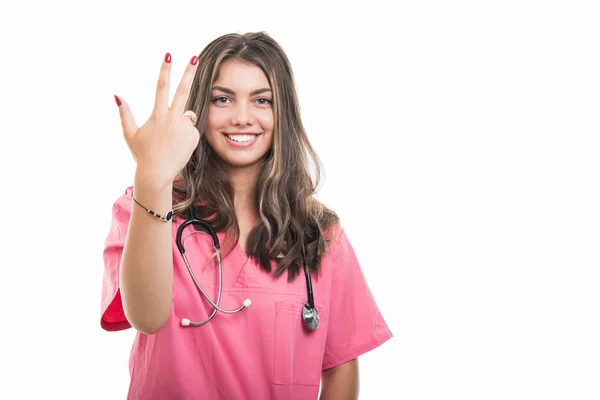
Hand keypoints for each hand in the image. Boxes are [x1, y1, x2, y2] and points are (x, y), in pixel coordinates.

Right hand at [115, 53, 199, 185]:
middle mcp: (172, 118)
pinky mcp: (193, 136)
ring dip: (180, 123)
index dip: (165, 70)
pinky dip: (186, 135)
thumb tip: (116, 96)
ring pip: (186, 116)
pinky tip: (178, 146)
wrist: (157, 173)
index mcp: (157, 114)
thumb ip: (125, 114)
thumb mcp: (130, 134)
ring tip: (171, 140)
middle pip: (183, 90)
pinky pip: (191, 130)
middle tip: (195, 58)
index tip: (169, 56)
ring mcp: (184, 127)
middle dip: (189, 72)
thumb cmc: (142, 154)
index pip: (161, 87)